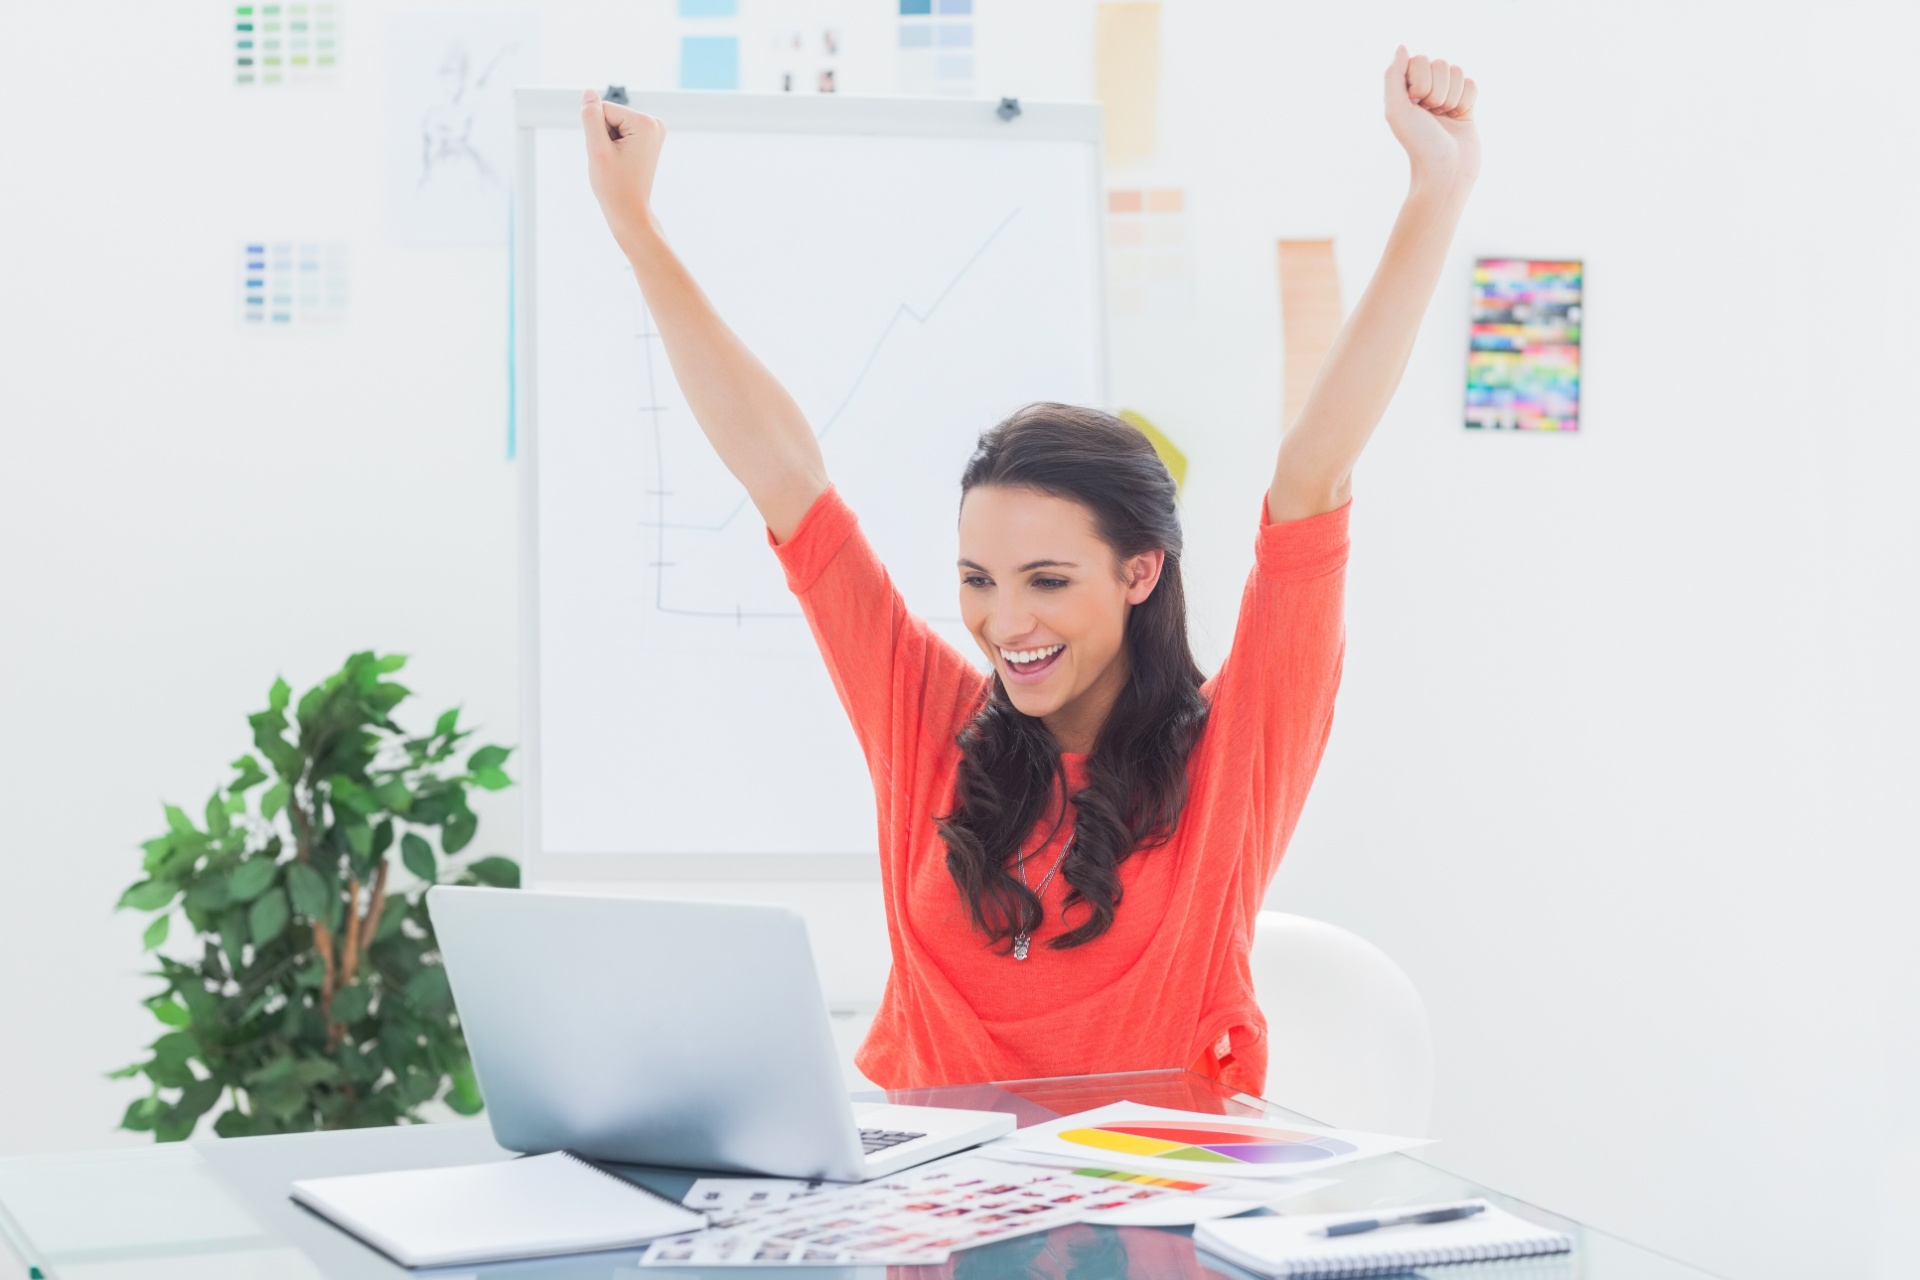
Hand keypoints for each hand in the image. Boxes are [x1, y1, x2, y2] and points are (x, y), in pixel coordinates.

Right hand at [580, 88, 665, 247]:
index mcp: (646, 122)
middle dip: (604, 137)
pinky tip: (621, 162)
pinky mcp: (648, 137)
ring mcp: (654, 130)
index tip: (609, 156)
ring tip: (617, 163)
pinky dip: (614, 146)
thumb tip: (588, 91)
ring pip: (613, 124)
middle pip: (610, 114)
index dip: (597, 133)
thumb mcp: (597, 149)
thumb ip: (591, 117)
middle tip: (613, 161)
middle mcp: (655, 123)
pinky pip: (620, 132)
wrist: (629, 211)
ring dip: (608, 142)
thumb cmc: (614, 185)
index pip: (603, 109)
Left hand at [1383, 46, 1479, 188]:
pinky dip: (1467, 100)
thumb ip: (1393, 76)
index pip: (1420, 60)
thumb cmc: (1419, 143)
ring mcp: (1446, 95)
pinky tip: (1459, 117)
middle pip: (1441, 64)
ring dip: (1452, 96)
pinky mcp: (1466, 103)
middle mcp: (1425, 90)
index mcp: (1405, 89)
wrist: (1446, 171)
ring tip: (1445, 117)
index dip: (1421, 81)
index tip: (1416, 104)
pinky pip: (1472, 83)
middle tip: (1432, 114)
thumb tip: (1402, 46)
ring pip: (1458, 71)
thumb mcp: (1396, 110)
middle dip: (1438, 90)